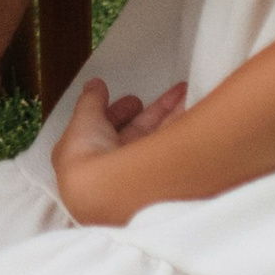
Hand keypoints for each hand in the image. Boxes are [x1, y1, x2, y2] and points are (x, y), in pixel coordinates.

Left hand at [51, 77, 189, 227]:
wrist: (108, 190)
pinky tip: (190, 106)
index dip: (119, 113)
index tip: (133, 100)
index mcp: (89, 156)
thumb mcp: (85, 118)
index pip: (107, 132)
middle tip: (160, 99)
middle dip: (149, 114)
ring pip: (154, 138)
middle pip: (134, 136)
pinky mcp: (159, 177)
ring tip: (182, 92)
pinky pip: (170, 144)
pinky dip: (180, 124)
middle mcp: (113, 167)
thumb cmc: (88, 156)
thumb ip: (91, 100)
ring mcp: (137, 173)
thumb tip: (95, 84)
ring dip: (169, 114)